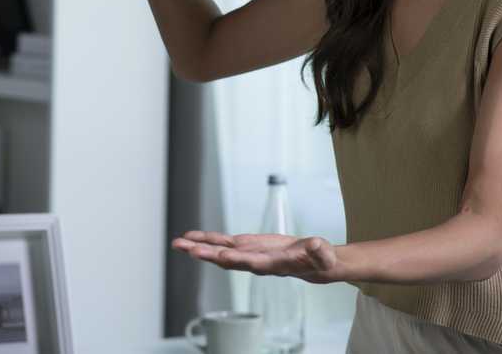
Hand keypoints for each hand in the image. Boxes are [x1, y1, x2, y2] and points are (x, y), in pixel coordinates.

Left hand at [172, 231, 342, 284]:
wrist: (313, 264)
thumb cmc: (319, 260)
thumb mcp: (323, 256)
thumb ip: (319, 252)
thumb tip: (315, 244)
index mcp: (272, 265)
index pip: (251, 263)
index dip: (235, 259)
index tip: (219, 256)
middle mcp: (254, 262)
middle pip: (227, 259)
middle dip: (206, 254)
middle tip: (186, 248)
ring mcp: (248, 254)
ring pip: (219, 251)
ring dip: (199, 247)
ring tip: (178, 243)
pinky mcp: (246, 246)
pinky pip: (223, 243)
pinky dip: (207, 239)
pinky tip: (191, 237)